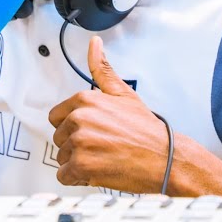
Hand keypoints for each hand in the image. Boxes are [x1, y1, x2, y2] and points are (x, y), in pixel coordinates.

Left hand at [47, 36, 170, 192]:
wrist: (165, 159)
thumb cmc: (146, 130)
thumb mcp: (124, 94)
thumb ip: (103, 70)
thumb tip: (94, 43)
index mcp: (85, 99)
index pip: (56, 118)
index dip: (74, 128)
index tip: (95, 132)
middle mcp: (79, 118)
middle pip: (59, 139)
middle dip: (76, 146)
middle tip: (103, 147)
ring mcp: (79, 142)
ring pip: (62, 158)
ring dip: (79, 163)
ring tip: (104, 158)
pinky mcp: (81, 165)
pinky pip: (64, 176)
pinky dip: (79, 178)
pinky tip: (100, 171)